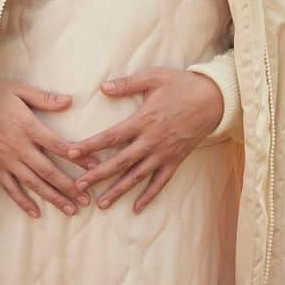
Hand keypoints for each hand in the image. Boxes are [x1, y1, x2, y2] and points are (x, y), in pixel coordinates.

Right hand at [0, 77, 100, 218]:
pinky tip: (36, 213)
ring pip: (33, 183)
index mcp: (28, 126)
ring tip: (71, 210)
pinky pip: (10, 188)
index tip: (94, 166)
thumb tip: (69, 101)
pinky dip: (23, 202)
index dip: (77, 157)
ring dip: (53, 197)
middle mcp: (19, 147)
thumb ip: (44, 98)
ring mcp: (6, 160)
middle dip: (69, 186)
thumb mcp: (19, 90)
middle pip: (48, 170)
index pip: (58, 145)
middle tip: (88, 199)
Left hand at [63, 67, 223, 213]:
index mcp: (144, 120)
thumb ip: (127, 84)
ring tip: (101, 203)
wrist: (213, 99)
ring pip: (137, 176)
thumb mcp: (154, 77)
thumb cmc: (181, 85)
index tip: (72, 153)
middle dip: (98, 175)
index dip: (91, 146)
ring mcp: (164, 153)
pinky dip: (149, 196)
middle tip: (78, 186)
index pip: (112, 137)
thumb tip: (103, 88)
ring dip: (118, 191)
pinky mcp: (176, 160)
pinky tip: (136, 208)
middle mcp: (152, 141)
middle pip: (120, 162)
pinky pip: (160, 182)